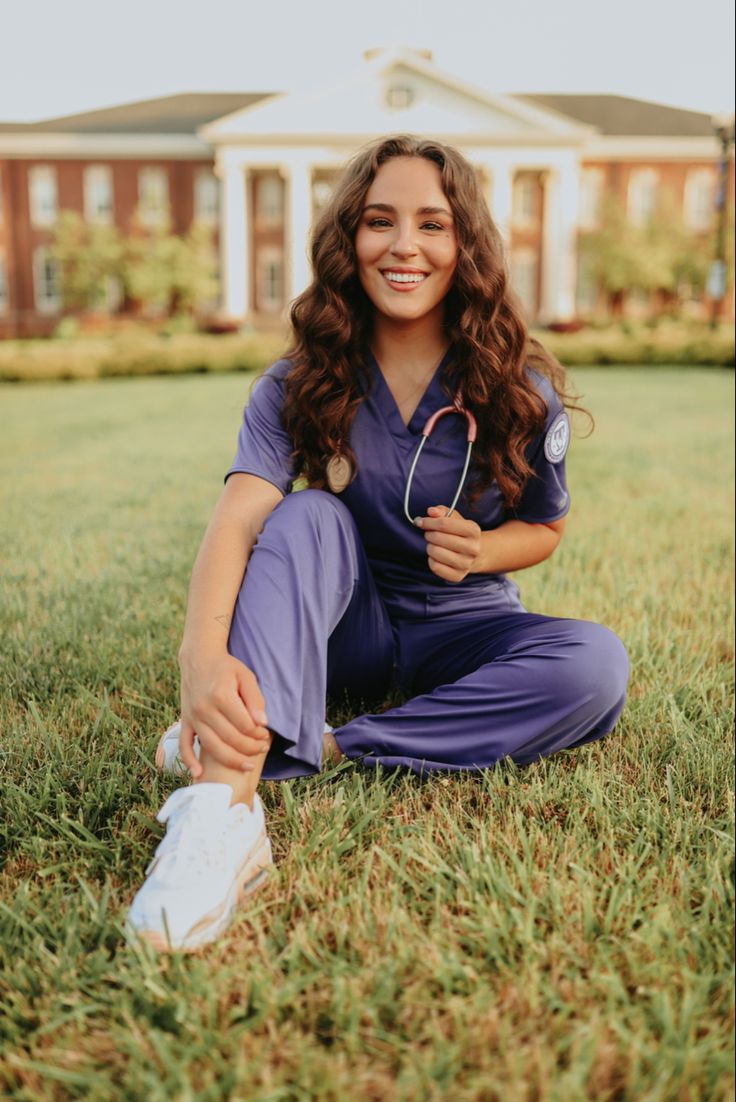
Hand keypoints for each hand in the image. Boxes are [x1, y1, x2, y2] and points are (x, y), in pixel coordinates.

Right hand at [178, 652, 270, 776]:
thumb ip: (255, 699)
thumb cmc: (226, 667)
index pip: (244, 725)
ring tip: (247, 765)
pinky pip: (184, 744)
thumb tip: (262, 722)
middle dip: (250, 748)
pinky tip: (198, 774)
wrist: (198, 658)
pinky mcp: (185, 720)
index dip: (258, 734)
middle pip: (230, 739)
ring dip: (231, 760)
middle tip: (262, 748)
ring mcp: (192, 716)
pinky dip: (189, 761)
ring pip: (212, 747)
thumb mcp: (246, 676)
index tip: (265, 734)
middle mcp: (204, 708)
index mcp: (221, 696)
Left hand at [416, 505, 481, 582]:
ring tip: (435, 545)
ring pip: (434, 552)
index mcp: (474, 530)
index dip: (428, 522)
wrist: (474, 554)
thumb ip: (441, 512)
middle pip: (438, 537)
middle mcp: (473, 548)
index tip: (421, 522)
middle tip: (430, 534)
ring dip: (430, 547)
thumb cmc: (460, 533)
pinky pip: (435, 566)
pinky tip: (437, 557)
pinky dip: (431, 560)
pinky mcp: (458, 576)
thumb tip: (431, 511)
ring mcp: (466, 564)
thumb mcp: (454, 519)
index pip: (444, 524)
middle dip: (429, 534)